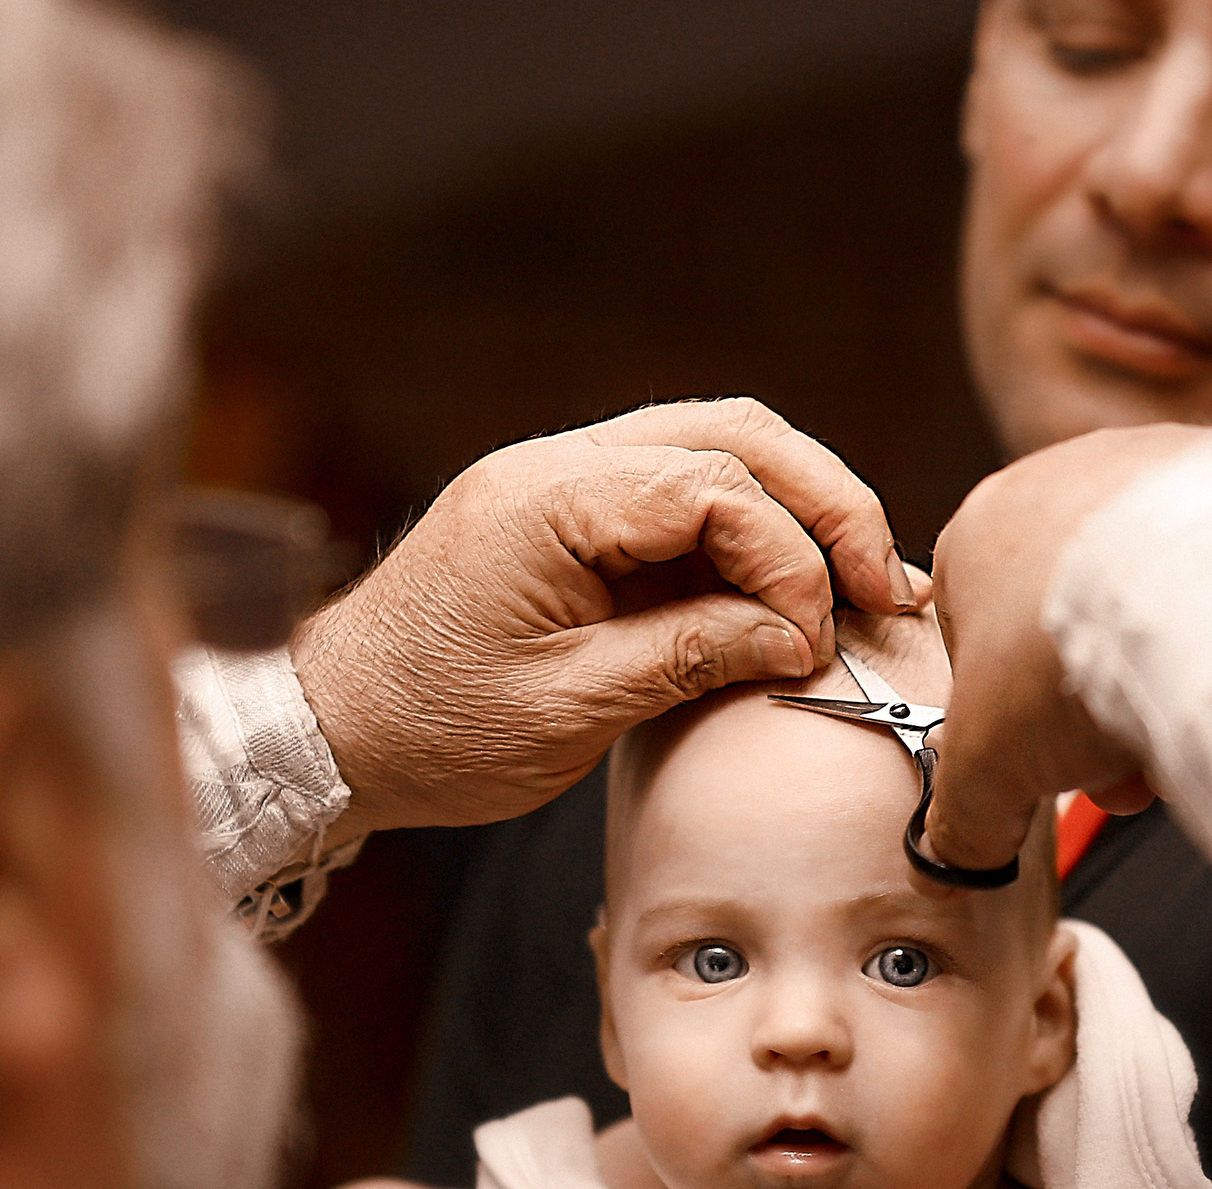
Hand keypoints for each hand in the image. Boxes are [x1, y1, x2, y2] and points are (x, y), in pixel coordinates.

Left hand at [294, 398, 914, 839]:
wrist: (329, 731)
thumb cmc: (433, 731)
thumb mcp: (571, 710)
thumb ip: (691, 654)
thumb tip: (798, 636)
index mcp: (547, 502)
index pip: (714, 488)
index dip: (789, 560)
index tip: (814, 642)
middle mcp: (557, 466)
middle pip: (734, 434)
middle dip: (825, 504)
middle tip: (882, 583)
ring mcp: (565, 482)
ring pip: (718, 447)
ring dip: (800, 508)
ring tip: (861, 580)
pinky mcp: (575, 517)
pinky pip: (685, 494)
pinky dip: (754, 532)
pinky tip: (801, 584)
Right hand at [921, 421, 1211, 872]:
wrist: (1209, 595)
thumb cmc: (1082, 648)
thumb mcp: (986, 765)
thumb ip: (961, 814)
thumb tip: (959, 854)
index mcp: (981, 528)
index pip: (979, 639)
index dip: (1013, 722)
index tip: (1046, 766)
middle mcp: (1068, 478)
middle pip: (1072, 623)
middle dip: (1095, 711)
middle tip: (1124, 766)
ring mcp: (1162, 465)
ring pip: (1154, 596)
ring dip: (1164, 673)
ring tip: (1184, 726)